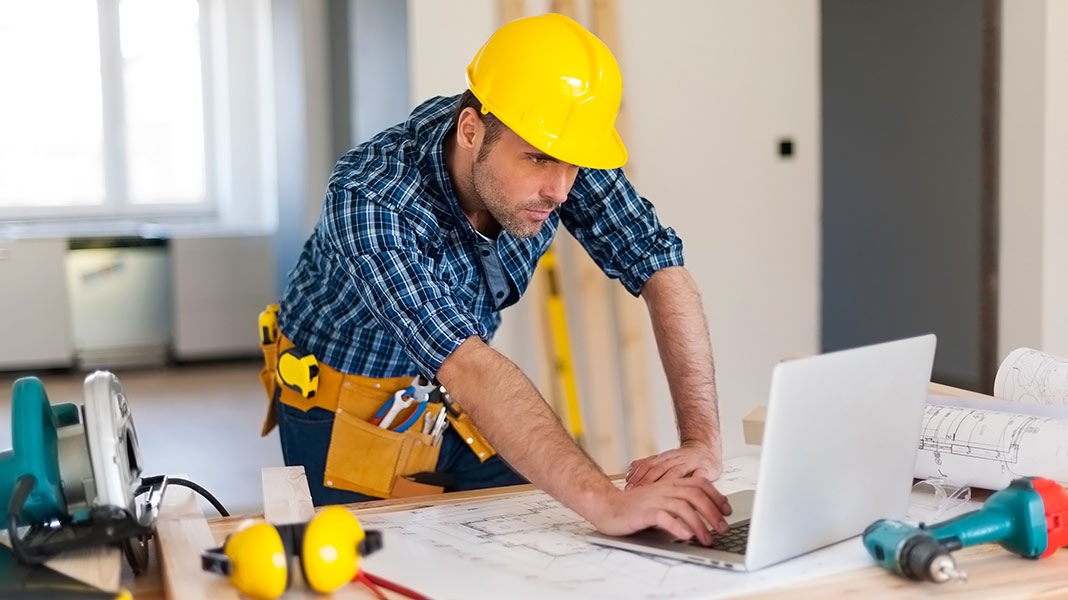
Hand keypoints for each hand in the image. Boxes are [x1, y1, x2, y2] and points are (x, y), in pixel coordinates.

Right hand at [590, 478, 731, 544]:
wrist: (606, 505)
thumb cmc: (634, 507)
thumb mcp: (660, 500)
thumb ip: (678, 502)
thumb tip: (703, 513)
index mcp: (670, 484)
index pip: (699, 484)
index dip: (716, 496)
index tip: (727, 511)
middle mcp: (664, 489)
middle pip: (695, 495)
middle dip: (713, 513)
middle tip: (722, 529)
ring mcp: (654, 499)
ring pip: (683, 507)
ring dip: (699, 524)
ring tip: (706, 539)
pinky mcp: (643, 512)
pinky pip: (664, 517)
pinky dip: (677, 526)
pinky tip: (686, 536)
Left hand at [625, 441, 721, 489]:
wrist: (705, 448)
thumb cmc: (682, 460)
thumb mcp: (663, 460)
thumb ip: (647, 466)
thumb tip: (628, 474)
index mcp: (664, 458)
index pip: (648, 465)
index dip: (638, 476)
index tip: (628, 488)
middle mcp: (675, 460)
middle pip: (658, 469)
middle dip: (646, 481)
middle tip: (637, 493)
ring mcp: (690, 464)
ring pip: (675, 472)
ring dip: (664, 484)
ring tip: (656, 496)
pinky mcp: (705, 470)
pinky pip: (698, 477)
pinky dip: (691, 484)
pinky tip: (685, 493)